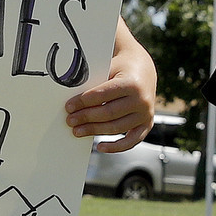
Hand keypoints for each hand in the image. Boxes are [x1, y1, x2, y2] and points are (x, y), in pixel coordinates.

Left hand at [67, 22, 156, 150]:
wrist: (143, 70)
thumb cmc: (121, 69)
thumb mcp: (108, 67)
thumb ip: (92, 80)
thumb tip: (72, 99)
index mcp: (131, 83)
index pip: (103, 94)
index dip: (83, 102)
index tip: (69, 106)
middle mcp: (141, 100)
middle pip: (109, 113)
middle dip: (86, 117)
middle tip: (70, 120)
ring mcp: (145, 114)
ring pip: (117, 128)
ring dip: (94, 131)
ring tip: (77, 131)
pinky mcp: (147, 124)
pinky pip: (131, 141)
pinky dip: (116, 147)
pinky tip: (100, 147)